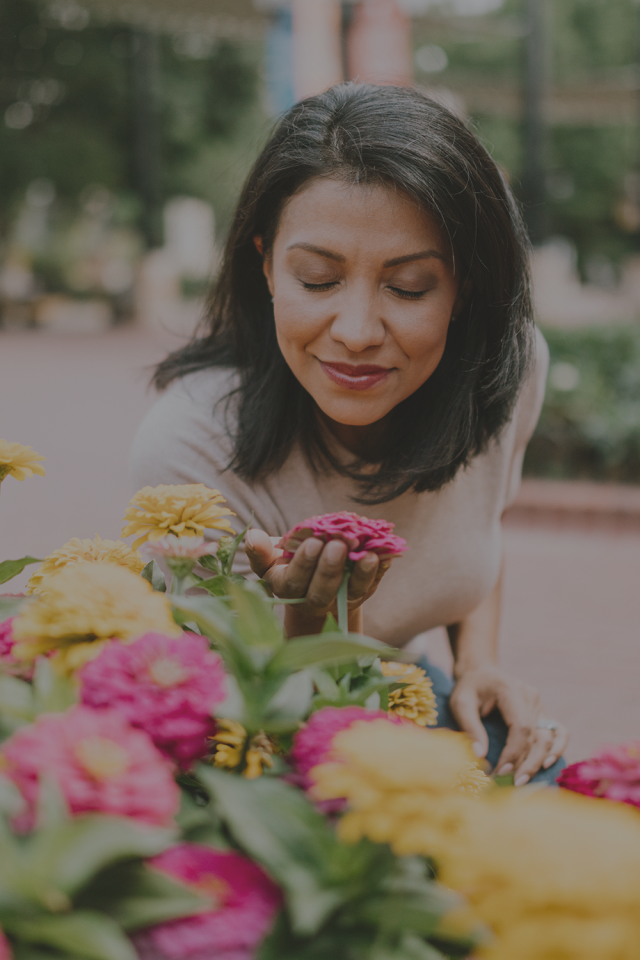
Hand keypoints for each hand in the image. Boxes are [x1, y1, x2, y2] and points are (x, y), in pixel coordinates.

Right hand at [245, 529, 388, 635]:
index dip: (304, 563)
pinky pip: (373, 584)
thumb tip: (253, 536)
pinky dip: (380, 570)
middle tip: (339, 544)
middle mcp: (314, 600)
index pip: (295, 581)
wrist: (313, 582)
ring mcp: (340, 599)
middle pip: (322, 591)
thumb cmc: (287, 564)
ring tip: (370, 554)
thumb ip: (260, 551)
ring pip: (352, 592)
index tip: (313, 542)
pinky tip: (386, 554)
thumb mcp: (269, 559)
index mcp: (288, 589)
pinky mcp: (362, 594)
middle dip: (331, 568)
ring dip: (362, 574)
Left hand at [449, 665, 568, 784]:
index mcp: (511, 690)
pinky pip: (559, 732)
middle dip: (526, 763)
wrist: (481, 672)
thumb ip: (470, 727)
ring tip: (523, 779)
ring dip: (539, 761)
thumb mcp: (460, 702)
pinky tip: (545, 764)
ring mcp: (540, 705)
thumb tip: (480, 756)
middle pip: (537, 735)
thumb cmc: (469, 688)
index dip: (513, 752)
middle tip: (512, 784)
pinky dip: (556, 749)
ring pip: (549, 737)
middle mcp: (531, 697)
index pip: (521, 726)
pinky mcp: (543, 713)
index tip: (500, 771)